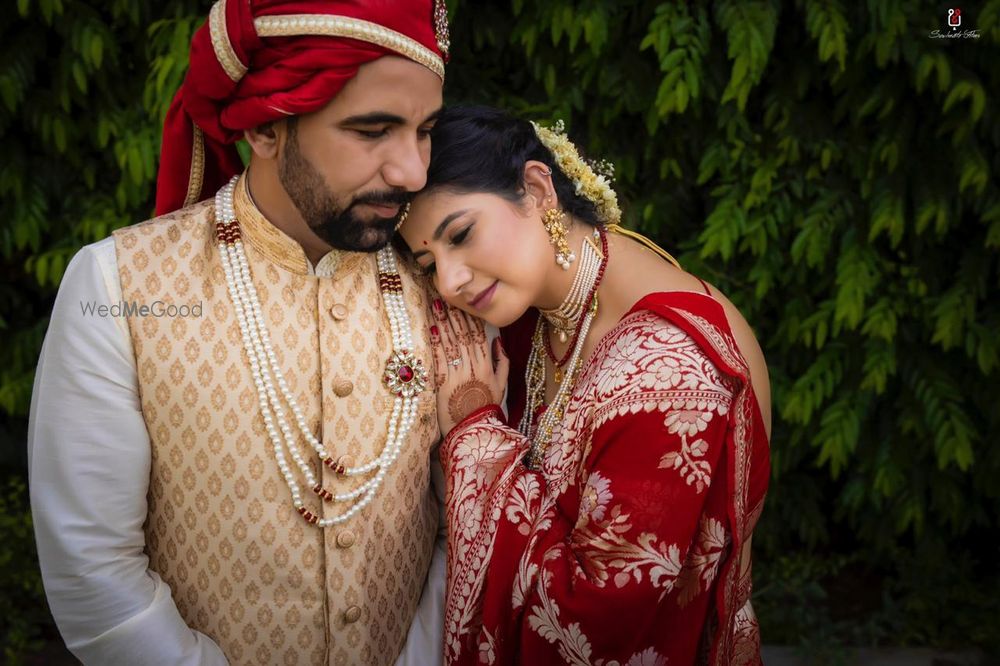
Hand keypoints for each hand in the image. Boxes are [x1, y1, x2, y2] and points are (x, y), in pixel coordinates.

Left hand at [429, 298, 508, 434]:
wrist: (471, 431)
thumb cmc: (485, 409)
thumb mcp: (502, 386)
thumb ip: (503, 362)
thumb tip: (497, 340)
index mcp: (487, 366)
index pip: (478, 336)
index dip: (470, 318)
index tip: (463, 304)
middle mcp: (473, 367)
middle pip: (463, 335)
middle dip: (454, 315)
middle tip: (445, 297)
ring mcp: (457, 374)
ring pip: (451, 343)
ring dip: (443, 322)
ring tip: (436, 306)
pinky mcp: (443, 383)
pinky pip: (440, 358)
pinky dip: (436, 343)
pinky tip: (433, 328)